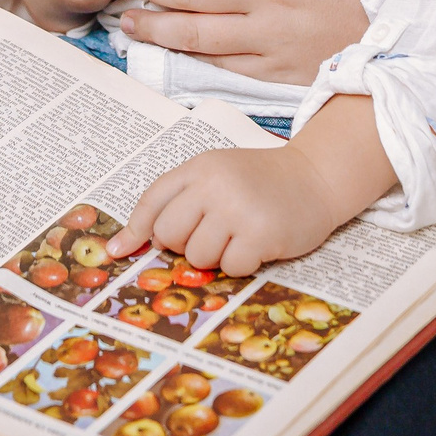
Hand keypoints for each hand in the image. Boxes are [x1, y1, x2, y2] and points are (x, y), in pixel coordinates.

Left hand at [112, 146, 356, 276]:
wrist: (315, 178)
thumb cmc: (259, 182)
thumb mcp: (215, 176)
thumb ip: (175, 203)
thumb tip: (121, 247)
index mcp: (199, 167)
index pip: (152, 201)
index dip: (135, 230)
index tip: (120, 251)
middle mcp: (214, 185)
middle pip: (169, 235)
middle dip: (186, 244)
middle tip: (212, 234)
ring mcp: (238, 209)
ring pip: (198, 257)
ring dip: (216, 256)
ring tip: (239, 236)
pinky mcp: (261, 235)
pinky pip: (230, 268)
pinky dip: (242, 264)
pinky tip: (258, 244)